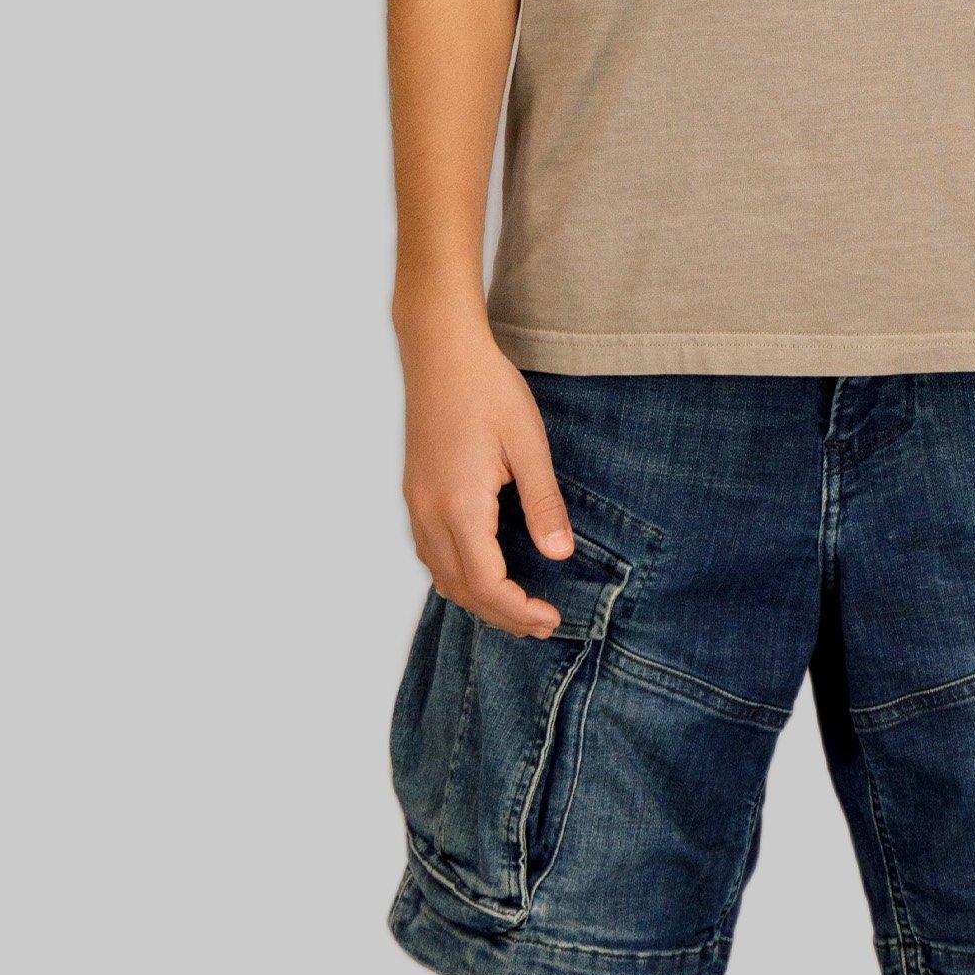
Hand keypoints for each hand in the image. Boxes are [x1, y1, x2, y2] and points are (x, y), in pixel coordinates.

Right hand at [398, 308, 576, 637]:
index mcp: (459, 505)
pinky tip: (484, 568)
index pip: (485, 583)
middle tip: (542, 624)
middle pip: (460, 589)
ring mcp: (417, 503)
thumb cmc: (488, 389)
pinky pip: (431, 551)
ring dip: (477, 598)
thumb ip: (543, 503)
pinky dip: (458, 574)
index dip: (517, 610)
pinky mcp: (415, 491)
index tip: (550, 619)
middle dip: (500, 615)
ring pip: (440, 574)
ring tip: (517, 605)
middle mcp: (429, 512)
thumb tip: (559, 555)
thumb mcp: (528, 445)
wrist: (441, 351)